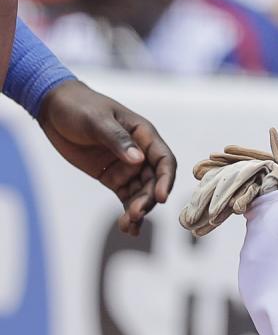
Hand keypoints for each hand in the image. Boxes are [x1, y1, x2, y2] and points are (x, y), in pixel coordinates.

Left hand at [38, 79, 176, 234]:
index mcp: (144, 135)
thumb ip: (118, 140)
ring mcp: (126, 165)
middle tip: (135, 215)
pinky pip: (125, 196)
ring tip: (128, 226)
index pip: (163, 159)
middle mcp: (140, 152)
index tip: (160, 198)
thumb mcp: (98, 121)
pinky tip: (127, 227)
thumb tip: (137, 161)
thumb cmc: (80, 107)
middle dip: (147, 199)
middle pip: (153, 181)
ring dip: (138, 209)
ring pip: (140, 192)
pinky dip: (127, 210)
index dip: (165, 179)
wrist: (54, 108)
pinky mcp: (111, 176)